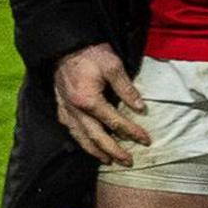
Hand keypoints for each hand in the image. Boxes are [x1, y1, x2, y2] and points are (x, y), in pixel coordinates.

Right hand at [50, 43, 150, 166]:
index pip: (115, 122)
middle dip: (113, 151)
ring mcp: (66, 109)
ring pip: (80, 137)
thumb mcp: (114, 67)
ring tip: (107, 160)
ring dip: (94, 150)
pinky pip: (69, 128)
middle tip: (128, 161)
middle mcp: (75, 110)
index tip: (147, 140)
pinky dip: (78, 138)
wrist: (65, 46)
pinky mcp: (61, 106)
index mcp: (89, 100)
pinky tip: (85, 142)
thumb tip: (140, 109)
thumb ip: (126, 89)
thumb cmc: (91, 54)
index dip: (132, 132)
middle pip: (96, 136)